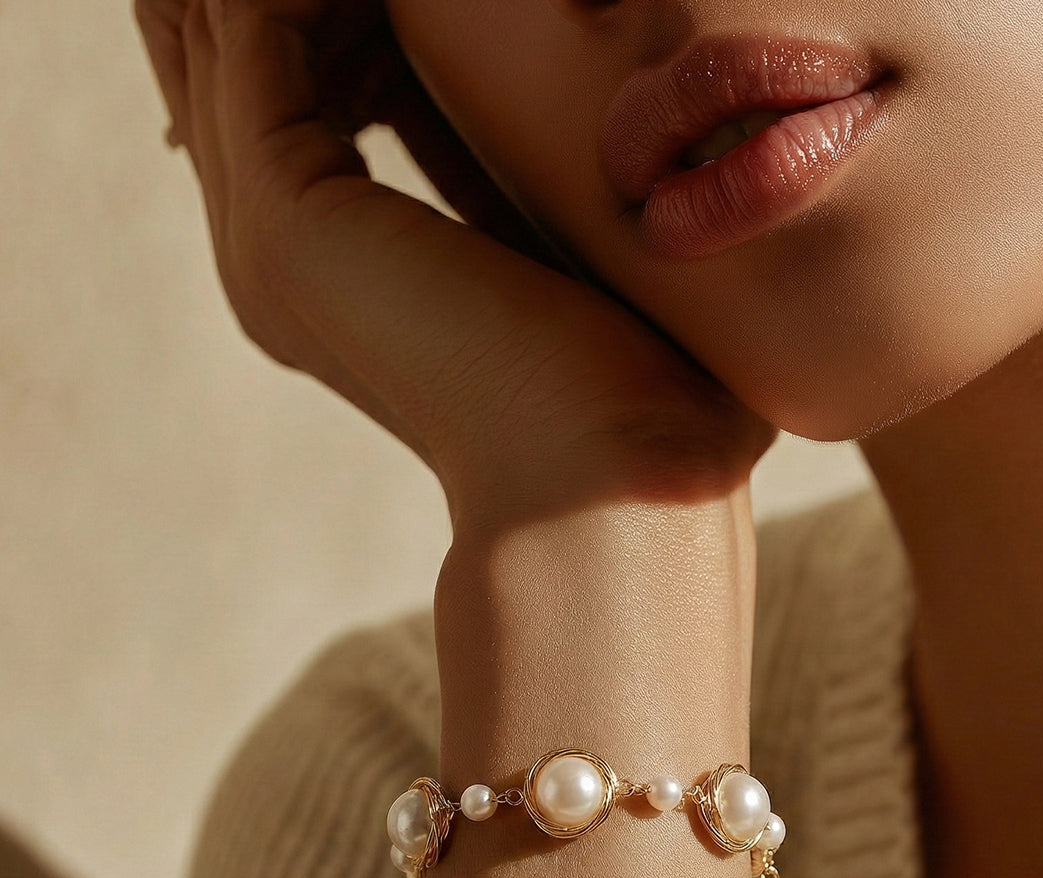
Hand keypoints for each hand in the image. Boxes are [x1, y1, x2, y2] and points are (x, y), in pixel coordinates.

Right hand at [134, 0, 776, 534]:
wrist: (615, 480)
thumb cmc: (628, 391)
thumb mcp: (557, 248)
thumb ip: (502, 170)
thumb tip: (530, 107)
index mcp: (340, 277)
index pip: (304, 100)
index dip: (346, 12)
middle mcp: (279, 261)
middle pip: (242, 56)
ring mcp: (267, 241)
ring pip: (229, 29)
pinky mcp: (286, 217)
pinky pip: (252, 27)